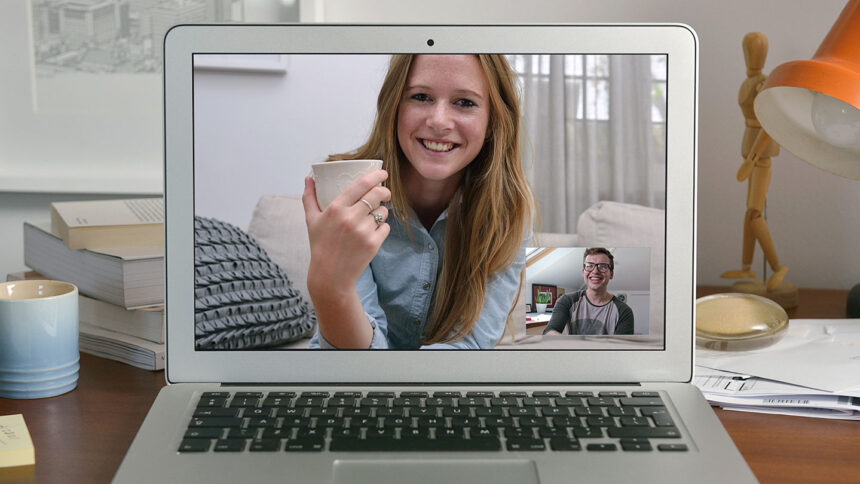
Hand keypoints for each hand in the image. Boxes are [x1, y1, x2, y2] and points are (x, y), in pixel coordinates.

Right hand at [302, 169, 391, 298]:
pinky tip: (373, 231)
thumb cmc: (320, 245)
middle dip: (384, 191)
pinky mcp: (373, 244)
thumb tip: (308, 178)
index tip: (382, 173)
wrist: (330, 275)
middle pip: (377, 194)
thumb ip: (309, 197)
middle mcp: (350, 218)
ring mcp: (363, 231)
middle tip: (385, 193)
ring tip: (373, 217)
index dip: (375, 176)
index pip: (361, 184)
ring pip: (383, 212)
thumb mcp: (311, 220)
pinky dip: (382, 227)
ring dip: (382, 211)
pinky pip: (386, 227)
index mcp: (335, 209)